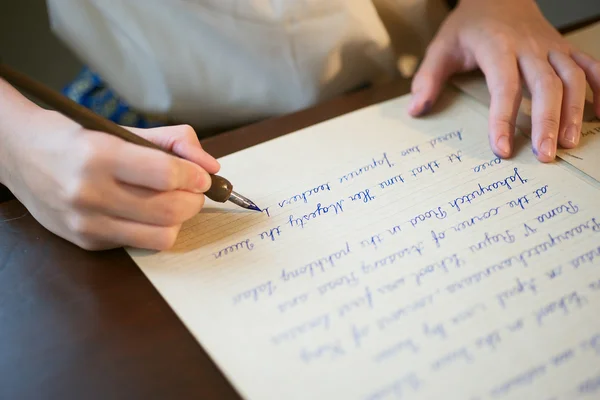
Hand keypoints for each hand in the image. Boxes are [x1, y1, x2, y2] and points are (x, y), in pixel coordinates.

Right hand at [4, 109, 219, 250]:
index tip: (202, 175)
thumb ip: (172, 143)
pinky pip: (141, 243)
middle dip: (194, 200)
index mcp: (99, 156)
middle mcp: (90, 193)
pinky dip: (153, 228)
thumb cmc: (76, 138)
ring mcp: (87, 223)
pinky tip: (143, 212)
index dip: (195, 176)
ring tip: (173, 202)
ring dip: (179, 220)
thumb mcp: (121, 129)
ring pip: (162, 236)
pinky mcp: (88, 243)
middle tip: (193, 189)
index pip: (167, 175)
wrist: (20, 155)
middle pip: (170, 210)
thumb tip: (211, 166)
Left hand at [408, 0, 599, 161]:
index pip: (504, 88)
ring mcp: (551, 47)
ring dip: (574, 112)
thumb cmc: (470, 25)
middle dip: (547, 123)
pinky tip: (598, 116)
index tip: (502, 150)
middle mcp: (530, 47)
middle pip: (546, 86)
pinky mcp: (564, 49)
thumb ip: (428, 77)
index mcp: (498, 47)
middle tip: (545, 156)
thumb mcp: (442, 46)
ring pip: (572, 78)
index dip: (503, 120)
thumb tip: (415, 110)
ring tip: (569, 143)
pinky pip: (591, 67)